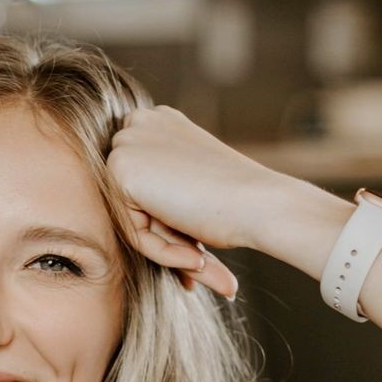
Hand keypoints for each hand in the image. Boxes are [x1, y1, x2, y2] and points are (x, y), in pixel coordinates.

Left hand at [106, 105, 298, 297]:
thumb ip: (161, 197)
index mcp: (160, 121)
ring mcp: (128, 142)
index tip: (198, 249)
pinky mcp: (120, 168)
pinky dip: (161, 252)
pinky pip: (131, 230)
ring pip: (130, 217)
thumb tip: (141, 217)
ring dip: (166, 247)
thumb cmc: (237, 203)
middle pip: (132, 200)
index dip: (167, 223)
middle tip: (201, 261)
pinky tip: (197, 256)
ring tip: (203, 261)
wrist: (260, 204)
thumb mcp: (193, 188)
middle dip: (164, 236)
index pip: (142, 185)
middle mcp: (140, 123)